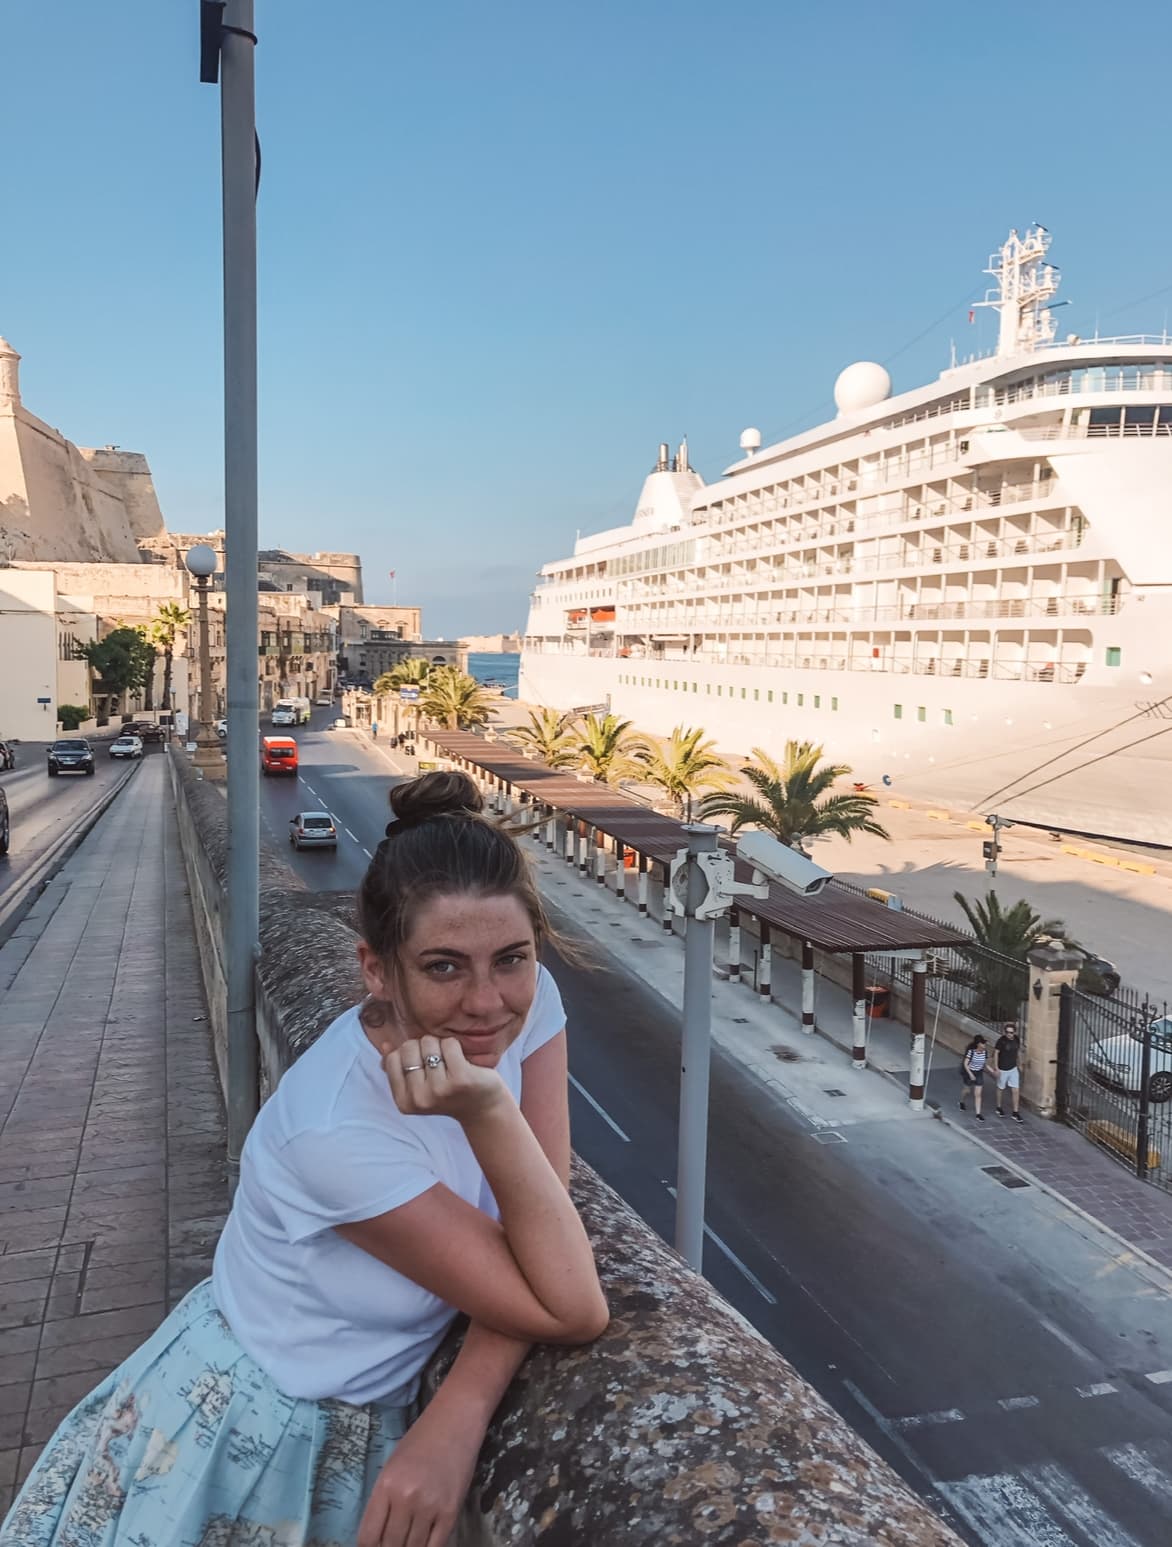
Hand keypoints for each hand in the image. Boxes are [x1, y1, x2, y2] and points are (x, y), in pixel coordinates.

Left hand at [357, 1400, 482, 1546]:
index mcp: (385, 1485)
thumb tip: (380, 1534)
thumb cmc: (421, 1439)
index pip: (368, 1537)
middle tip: (395, 1541)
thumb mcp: (392, 1465)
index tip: (376, 1545)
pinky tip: (425, 1542)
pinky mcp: (451, 1512)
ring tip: (410, 1539)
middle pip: (390, 1546)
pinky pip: (435, 1546)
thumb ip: (384, 1500)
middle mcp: (405, 1499)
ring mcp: (429, 1507)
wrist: (456, 1420)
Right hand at [384, 1035, 507, 1124]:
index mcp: (404, 1102)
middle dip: (424, 1047)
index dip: (408, 1053)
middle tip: (439, 1063)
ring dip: (441, 1046)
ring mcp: (440, 1090)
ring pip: (430, 1043)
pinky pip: (449, 1044)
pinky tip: (462, 1061)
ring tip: (450, 1063)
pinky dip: (455, 1046)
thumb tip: (385, 1044)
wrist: (482, 1108)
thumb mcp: (419, 1085)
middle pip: (410, 1047)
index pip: (393, 1058)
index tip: (422, 1064)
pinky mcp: (460, 1079)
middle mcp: (420, 1099)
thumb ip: (399, 1068)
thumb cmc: (449, 1091)